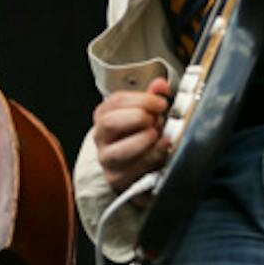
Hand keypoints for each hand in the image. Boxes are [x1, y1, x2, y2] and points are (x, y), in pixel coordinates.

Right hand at [92, 76, 172, 193]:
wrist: (132, 168)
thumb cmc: (136, 136)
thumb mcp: (143, 115)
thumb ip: (151, 98)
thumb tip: (161, 85)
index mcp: (105, 115)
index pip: (116, 101)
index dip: (141, 99)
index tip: (161, 102)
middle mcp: (101, 136)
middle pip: (109, 123)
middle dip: (137, 118)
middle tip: (156, 119)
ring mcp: (107, 159)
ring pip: (116, 151)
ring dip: (142, 141)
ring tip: (157, 135)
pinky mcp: (116, 179)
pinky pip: (131, 171)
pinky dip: (149, 159)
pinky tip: (162, 150)